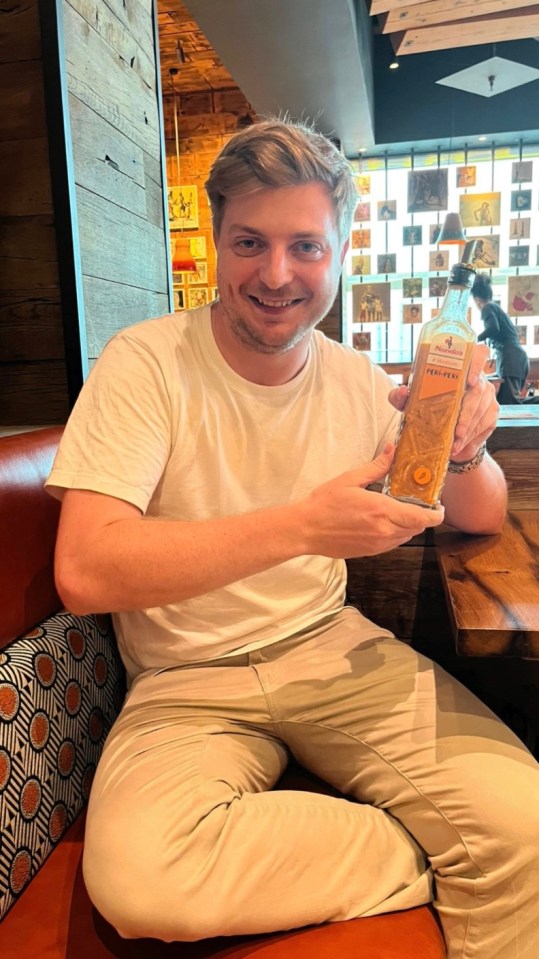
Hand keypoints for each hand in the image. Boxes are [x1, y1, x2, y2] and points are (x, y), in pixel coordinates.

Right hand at [300, 446, 443, 558]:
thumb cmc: (325, 504)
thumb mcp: (350, 479)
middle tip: (421, 504)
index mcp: (382, 510)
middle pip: (417, 528)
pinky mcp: (370, 552)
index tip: (440, 508)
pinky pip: (392, 544)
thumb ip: (376, 467)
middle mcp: (384, 531)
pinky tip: (385, 522)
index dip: (436, 515)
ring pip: (406, 537)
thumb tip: (391, 450)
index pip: (422, 518)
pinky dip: (396, 533)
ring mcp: (377, 544)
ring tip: (402, 511)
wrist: (306, 529)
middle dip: (423, 518)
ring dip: (409, 526)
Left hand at [388, 345, 498, 462]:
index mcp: (461, 369)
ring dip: (468, 427)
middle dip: (468, 412)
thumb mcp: (411, 402)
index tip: (469, 380)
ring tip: (455, 440)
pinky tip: (459, 444)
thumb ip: (401, 396)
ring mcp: (487, 396)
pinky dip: (472, 436)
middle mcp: (478, 380)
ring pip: (483, 409)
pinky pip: (485, 423)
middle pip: (480, 389)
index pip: (479, 353)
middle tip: (456, 429)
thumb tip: (402, 391)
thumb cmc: (428, 407)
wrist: (442, 430)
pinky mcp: (492, 413)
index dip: (477, 362)